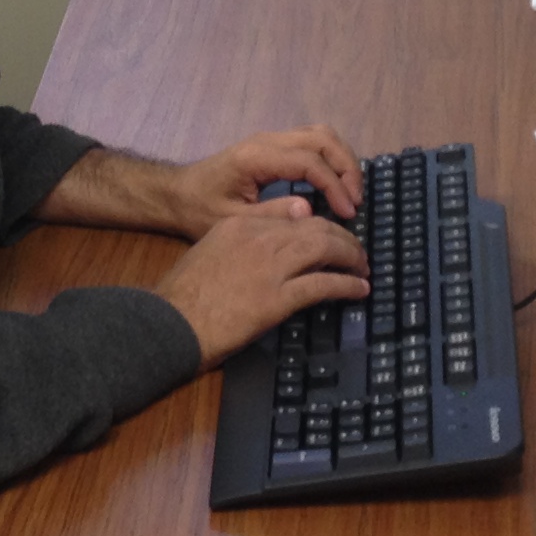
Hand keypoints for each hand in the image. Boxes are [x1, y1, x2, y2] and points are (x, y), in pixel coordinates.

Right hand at [152, 201, 370, 367]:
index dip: (319, 223)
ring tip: (362, 267)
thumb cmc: (185, 292)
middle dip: (343, 238)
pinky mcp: (278, 298)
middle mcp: (260, 238)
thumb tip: (282, 227)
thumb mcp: (212, 249)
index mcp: (241, 223)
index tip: (331, 234)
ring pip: (325, 248)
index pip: (294, 214)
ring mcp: (270, 267)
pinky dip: (347, 285)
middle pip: (316, 227)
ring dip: (351, 256)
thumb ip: (245, 235)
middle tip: (356, 251)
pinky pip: (323, 284)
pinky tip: (359, 289)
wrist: (173, 321)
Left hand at [155, 126, 364, 234]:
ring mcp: (272, 140)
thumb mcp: (230, 222)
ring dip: (342, 159)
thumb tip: (309, 209)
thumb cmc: (199, 210)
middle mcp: (267, 141)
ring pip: (321, 134)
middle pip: (322, 138)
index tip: (348, 212)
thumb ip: (269, 216)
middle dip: (347, 168)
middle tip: (356, 202)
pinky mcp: (274, 146)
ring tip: (351, 192)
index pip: (309, 161)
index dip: (335, 184)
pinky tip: (336, 183)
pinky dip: (332, 157)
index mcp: (257, 157)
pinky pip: (312, 140)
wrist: (177, 194)